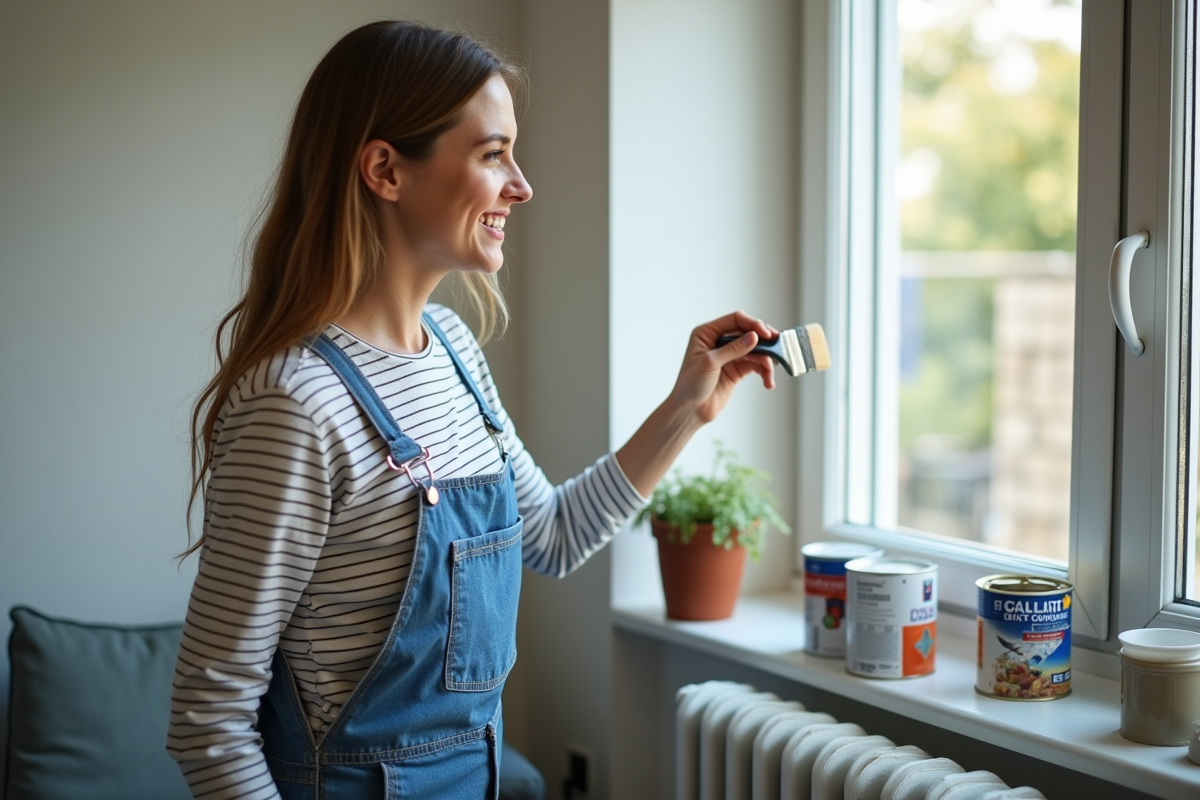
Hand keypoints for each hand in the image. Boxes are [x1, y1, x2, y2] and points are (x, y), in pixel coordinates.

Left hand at [669, 310, 777, 424]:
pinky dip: (764, 371)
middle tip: (777, 348)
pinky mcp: (737, 370)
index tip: (766, 334)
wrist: (689, 411)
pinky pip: (755, 365)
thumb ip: (733, 349)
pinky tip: (768, 382)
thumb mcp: (710, 363)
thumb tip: (754, 336)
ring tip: (770, 373)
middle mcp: (719, 341)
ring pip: (755, 350)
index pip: (735, 320)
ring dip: (766, 360)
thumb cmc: (690, 385)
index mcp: (707, 333)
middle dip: (764, 341)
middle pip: (748, 332)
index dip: (753, 324)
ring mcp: (729, 355)